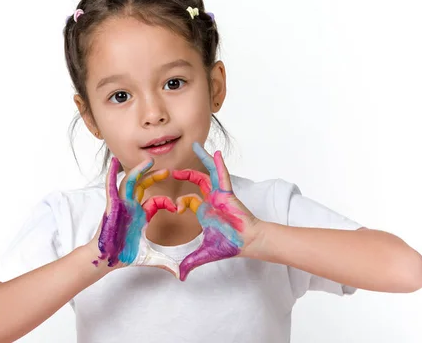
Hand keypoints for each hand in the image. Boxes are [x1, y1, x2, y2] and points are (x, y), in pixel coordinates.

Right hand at [89, 156, 179, 276]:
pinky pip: (111, 187)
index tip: (177, 207)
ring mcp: (121, 205)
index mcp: (140, 216)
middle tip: (168, 171)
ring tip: (149, 160)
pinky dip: (112, 174)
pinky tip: (114, 163)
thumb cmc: (123, 256)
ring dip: (139, 171)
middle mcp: (131, 207)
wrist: (106, 260)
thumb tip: (180, 274)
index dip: (166, 202)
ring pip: (130, 182)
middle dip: (154, 176)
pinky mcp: (112, 206)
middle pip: (143, 186)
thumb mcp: (150, 257)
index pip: (155, 202)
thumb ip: (165, 262)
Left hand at [172, 142, 260, 280]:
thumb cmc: (230, 245)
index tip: (173, 206)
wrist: (248, 242)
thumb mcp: (204, 253)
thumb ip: (191, 262)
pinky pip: (223, 175)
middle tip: (173, 168)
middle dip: (186, 174)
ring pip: (209, 173)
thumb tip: (180, 276)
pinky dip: (218, 164)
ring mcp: (220, 194)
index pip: (188, 201)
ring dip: (203, 160)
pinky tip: (215, 152)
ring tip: (195, 146)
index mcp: (204, 211)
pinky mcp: (227, 192)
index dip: (179, 202)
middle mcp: (211, 200)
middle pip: (197, 182)